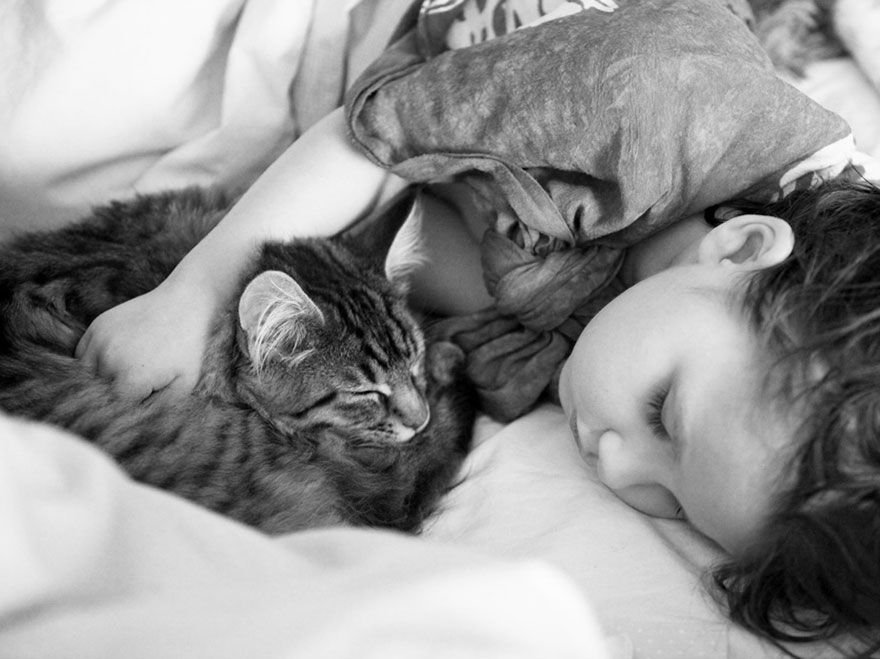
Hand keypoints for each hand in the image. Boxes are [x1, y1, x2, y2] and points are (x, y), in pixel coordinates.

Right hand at [75, 282, 213, 400]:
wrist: (184, 304)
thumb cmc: (188, 348)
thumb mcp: (184, 384)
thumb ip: (160, 407)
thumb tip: (136, 422)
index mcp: (131, 377)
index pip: (118, 408)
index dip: (133, 406)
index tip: (147, 397)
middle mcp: (108, 360)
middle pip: (101, 393)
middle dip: (119, 392)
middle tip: (142, 380)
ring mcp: (99, 341)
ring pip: (87, 376)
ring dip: (103, 378)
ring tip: (131, 367)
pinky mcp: (95, 327)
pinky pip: (82, 356)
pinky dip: (94, 362)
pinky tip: (118, 356)